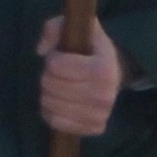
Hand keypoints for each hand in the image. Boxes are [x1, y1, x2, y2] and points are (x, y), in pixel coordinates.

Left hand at [34, 19, 124, 138]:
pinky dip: (50, 111)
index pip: (56, 66)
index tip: (61, 56)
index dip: (53, 58)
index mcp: (104, 69)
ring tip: (58, 86)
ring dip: (47, 93)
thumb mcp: (76, 29)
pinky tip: (58, 102)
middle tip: (58, 73)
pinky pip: (56, 122)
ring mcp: (100, 114)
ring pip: (50, 104)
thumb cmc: (90, 50)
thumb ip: (54, 28)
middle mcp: (105, 95)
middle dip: (48, 75)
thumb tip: (41, 50)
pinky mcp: (94, 128)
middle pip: (50, 85)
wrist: (115, 74)